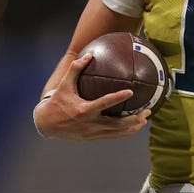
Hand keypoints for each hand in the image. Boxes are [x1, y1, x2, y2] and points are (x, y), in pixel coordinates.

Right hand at [34, 53, 151, 140]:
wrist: (47, 125)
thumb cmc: (57, 102)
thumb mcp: (64, 85)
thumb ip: (76, 69)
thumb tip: (89, 54)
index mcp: (84, 110)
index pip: (104, 103)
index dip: (118, 97)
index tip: (131, 91)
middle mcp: (90, 123)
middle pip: (117, 123)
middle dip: (134, 118)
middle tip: (147, 110)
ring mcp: (93, 133)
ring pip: (117, 132)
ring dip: (133, 127)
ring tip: (145, 119)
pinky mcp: (93, 138)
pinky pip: (113, 136)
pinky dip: (125, 132)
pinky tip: (134, 127)